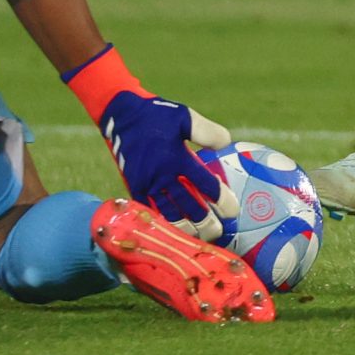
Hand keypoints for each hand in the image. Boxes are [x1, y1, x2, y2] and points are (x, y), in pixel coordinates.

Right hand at [63, 45, 237, 239]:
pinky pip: (150, 210)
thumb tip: (226, 143)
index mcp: (177, 158)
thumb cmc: (157, 115)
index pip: (205, 184)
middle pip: (188, 206)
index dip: (221, 199)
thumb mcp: (185, 117)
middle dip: (204, 222)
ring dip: (185, 227)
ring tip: (198, 238)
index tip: (233, 210)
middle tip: (218, 232)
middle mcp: (162, 175)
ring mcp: (147, 184)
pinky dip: (162, 222)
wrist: (121, 116)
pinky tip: (172, 231)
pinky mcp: (134, 187)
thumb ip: (207, 131)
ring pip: (169, 213)